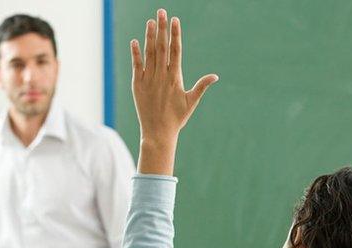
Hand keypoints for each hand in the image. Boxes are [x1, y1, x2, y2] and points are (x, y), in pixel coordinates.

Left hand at [130, 8, 217, 174]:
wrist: (158, 133)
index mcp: (175, 78)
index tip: (175, 20)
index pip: (175, 50)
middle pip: (161, 46)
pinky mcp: (138, 85)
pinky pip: (137, 65)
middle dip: (162, 28)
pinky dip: (136, 53)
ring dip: (149, 36)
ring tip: (150, 21)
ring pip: (149, 53)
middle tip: (161, 12)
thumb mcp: (191, 102)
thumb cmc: (177, 118)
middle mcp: (161, 76)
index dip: (175, 34)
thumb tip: (216, 77)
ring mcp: (148, 79)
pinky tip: (135, 41)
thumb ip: (202, 86)